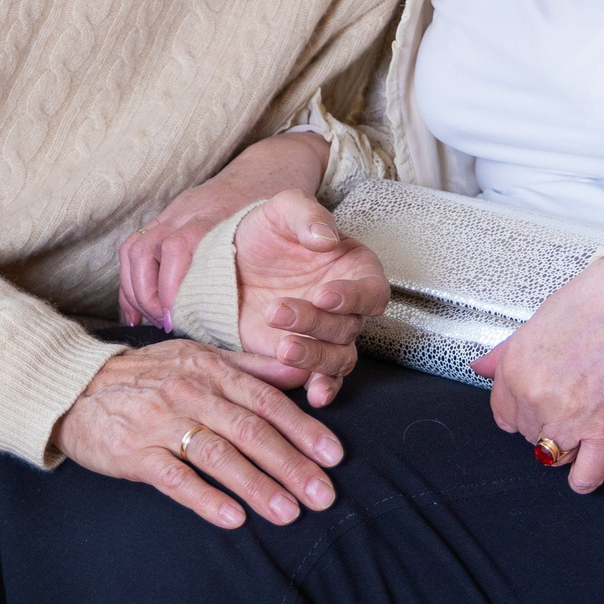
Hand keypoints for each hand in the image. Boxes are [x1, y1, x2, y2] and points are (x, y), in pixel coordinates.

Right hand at [52, 340, 344, 529]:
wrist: (73, 388)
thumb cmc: (143, 377)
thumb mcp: (194, 358)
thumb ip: (248, 367)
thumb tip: (298, 372)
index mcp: (208, 368)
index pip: (265, 400)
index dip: (302, 428)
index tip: (334, 456)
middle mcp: (188, 391)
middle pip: (249, 430)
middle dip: (291, 464)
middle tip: (323, 495)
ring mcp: (160, 422)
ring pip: (217, 454)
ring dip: (256, 485)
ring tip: (288, 513)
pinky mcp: (133, 452)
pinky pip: (175, 477)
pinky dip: (205, 498)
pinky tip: (233, 519)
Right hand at [119, 133, 330, 327]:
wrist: (268, 164)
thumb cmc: (278, 194)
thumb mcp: (299, 204)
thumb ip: (311, 221)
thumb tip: (327, 241)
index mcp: (213, 215)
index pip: (180, 248)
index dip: (172, 287)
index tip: (176, 320)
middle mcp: (184, 213)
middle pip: (145, 251)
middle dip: (146, 293)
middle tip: (162, 326)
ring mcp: (170, 215)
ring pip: (134, 250)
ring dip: (135, 290)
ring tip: (148, 322)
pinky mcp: (166, 220)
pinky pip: (134, 250)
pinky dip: (131, 283)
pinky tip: (137, 311)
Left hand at [230, 192, 389, 407]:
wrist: (231, 260)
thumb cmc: (266, 231)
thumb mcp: (281, 209)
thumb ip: (305, 214)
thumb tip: (325, 237)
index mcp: (355, 269)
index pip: (372, 290)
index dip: (354, 297)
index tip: (324, 295)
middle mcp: (347, 307)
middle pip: (349, 327)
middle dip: (315, 323)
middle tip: (277, 310)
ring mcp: (326, 335)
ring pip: (339, 358)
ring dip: (314, 357)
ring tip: (282, 347)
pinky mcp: (304, 355)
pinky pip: (324, 379)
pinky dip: (324, 389)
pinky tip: (312, 395)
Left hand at [473, 257, 603, 493]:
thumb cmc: (596, 305)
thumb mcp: (537, 323)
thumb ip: (506, 354)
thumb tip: (480, 368)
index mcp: (515, 370)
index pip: (503, 413)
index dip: (520, 409)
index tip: (534, 404)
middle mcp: (535, 398)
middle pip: (528, 433)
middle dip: (544, 421)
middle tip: (569, 399)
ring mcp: (568, 419)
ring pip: (553, 453)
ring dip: (565, 443)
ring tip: (584, 419)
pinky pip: (587, 473)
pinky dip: (585, 477)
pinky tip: (585, 470)